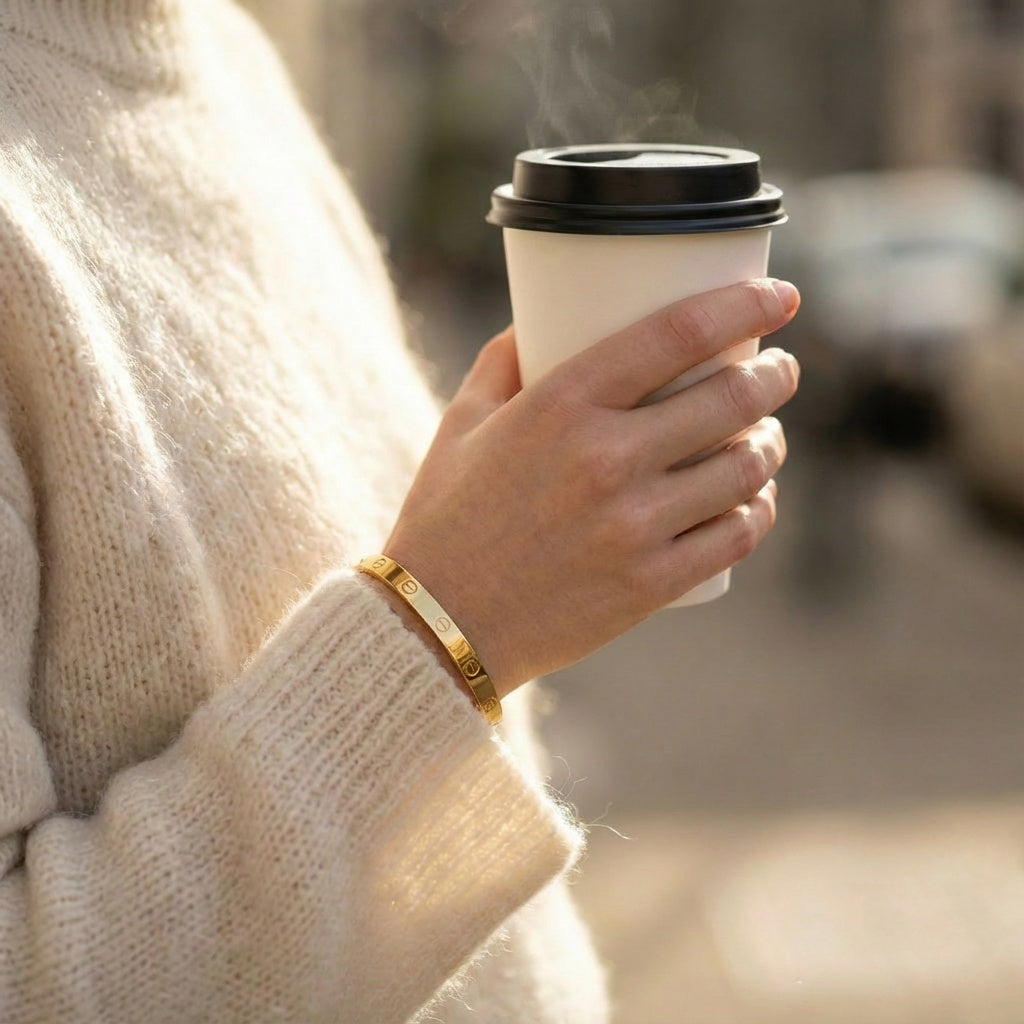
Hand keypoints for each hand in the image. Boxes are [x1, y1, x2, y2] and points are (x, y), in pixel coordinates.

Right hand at [386, 278, 800, 696]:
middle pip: (731, 398)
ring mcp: (634, 526)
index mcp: (560, 405)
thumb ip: (505, 358)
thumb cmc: (447, 514)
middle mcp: (605, 459)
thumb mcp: (462, 420)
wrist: (437, 624)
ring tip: (767, 433)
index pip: (677, 334)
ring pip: (746, 468)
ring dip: (772, 441)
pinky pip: (737, 535)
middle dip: (775, 374)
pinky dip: (760, 508)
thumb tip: (546, 318)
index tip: (778, 296)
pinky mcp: (650, 584)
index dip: (744, 304)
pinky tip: (757, 496)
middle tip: (779, 369)